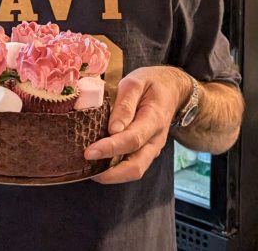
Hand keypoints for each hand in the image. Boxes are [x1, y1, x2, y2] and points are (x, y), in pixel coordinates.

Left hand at [86, 66, 188, 183]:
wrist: (171, 88)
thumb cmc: (151, 83)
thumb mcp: (136, 82)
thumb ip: (125, 104)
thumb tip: (113, 129)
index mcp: (154, 120)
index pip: (132, 140)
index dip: (110, 148)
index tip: (89, 152)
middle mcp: (156, 140)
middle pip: (136, 167)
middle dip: (110, 174)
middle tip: (86, 169)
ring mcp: (153, 148)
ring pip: (134, 170)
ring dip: (112, 175)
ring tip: (89, 169)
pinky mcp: (147, 150)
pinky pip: (133, 164)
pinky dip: (116, 169)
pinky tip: (99, 163)